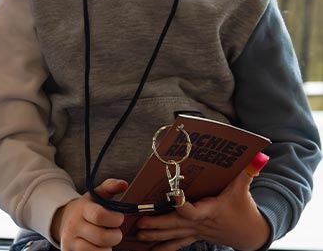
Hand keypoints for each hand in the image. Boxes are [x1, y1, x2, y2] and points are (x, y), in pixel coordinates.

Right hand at [50, 179, 127, 250]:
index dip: (115, 219)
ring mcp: (70, 242)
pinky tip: (98, 248)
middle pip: (102, 238)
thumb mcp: (95, 196)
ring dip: (108, 248)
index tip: (119, 219)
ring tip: (105, 242)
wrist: (64, 221)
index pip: (99, 215)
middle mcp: (73, 226)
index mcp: (81, 209)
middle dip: (115, 236)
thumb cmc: (86, 210)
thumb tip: (123, 184)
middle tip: (115, 233)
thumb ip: (109, 187)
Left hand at [134, 172, 270, 250]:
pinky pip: (177, 243)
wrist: (251, 234)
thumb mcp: (245, 189)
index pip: (193, 210)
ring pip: (174, 235)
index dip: (182, 204)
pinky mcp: (194, 235)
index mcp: (210, 211)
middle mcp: (200, 224)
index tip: (172, 195)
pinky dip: (163, 246)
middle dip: (157, 224)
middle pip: (176, 224)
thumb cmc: (244, 208)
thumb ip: (249, 171)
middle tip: (139, 222)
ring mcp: (196, 232)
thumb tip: (260, 155)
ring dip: (155, 236)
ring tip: (137, 234)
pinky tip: (149, 249)